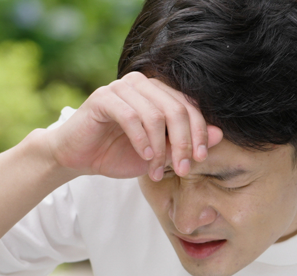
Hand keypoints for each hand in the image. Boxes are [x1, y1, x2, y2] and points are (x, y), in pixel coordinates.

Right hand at [45, 72, 223, 181]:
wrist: (78, 158)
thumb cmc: (117, 153)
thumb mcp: (158, 154)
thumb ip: (184, 143)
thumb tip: (218, 134)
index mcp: (158, 92)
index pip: (189, 106)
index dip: (199, 133)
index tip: (200, 159)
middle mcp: (142, 84)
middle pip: (176, 109)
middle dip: (184, 143)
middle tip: (183, 170)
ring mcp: (121, 88)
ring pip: (156, 114)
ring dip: (161, 148)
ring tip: (157, 170)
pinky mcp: (102, 98)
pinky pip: (131, 117)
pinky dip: (142, 140)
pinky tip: (144, 157)